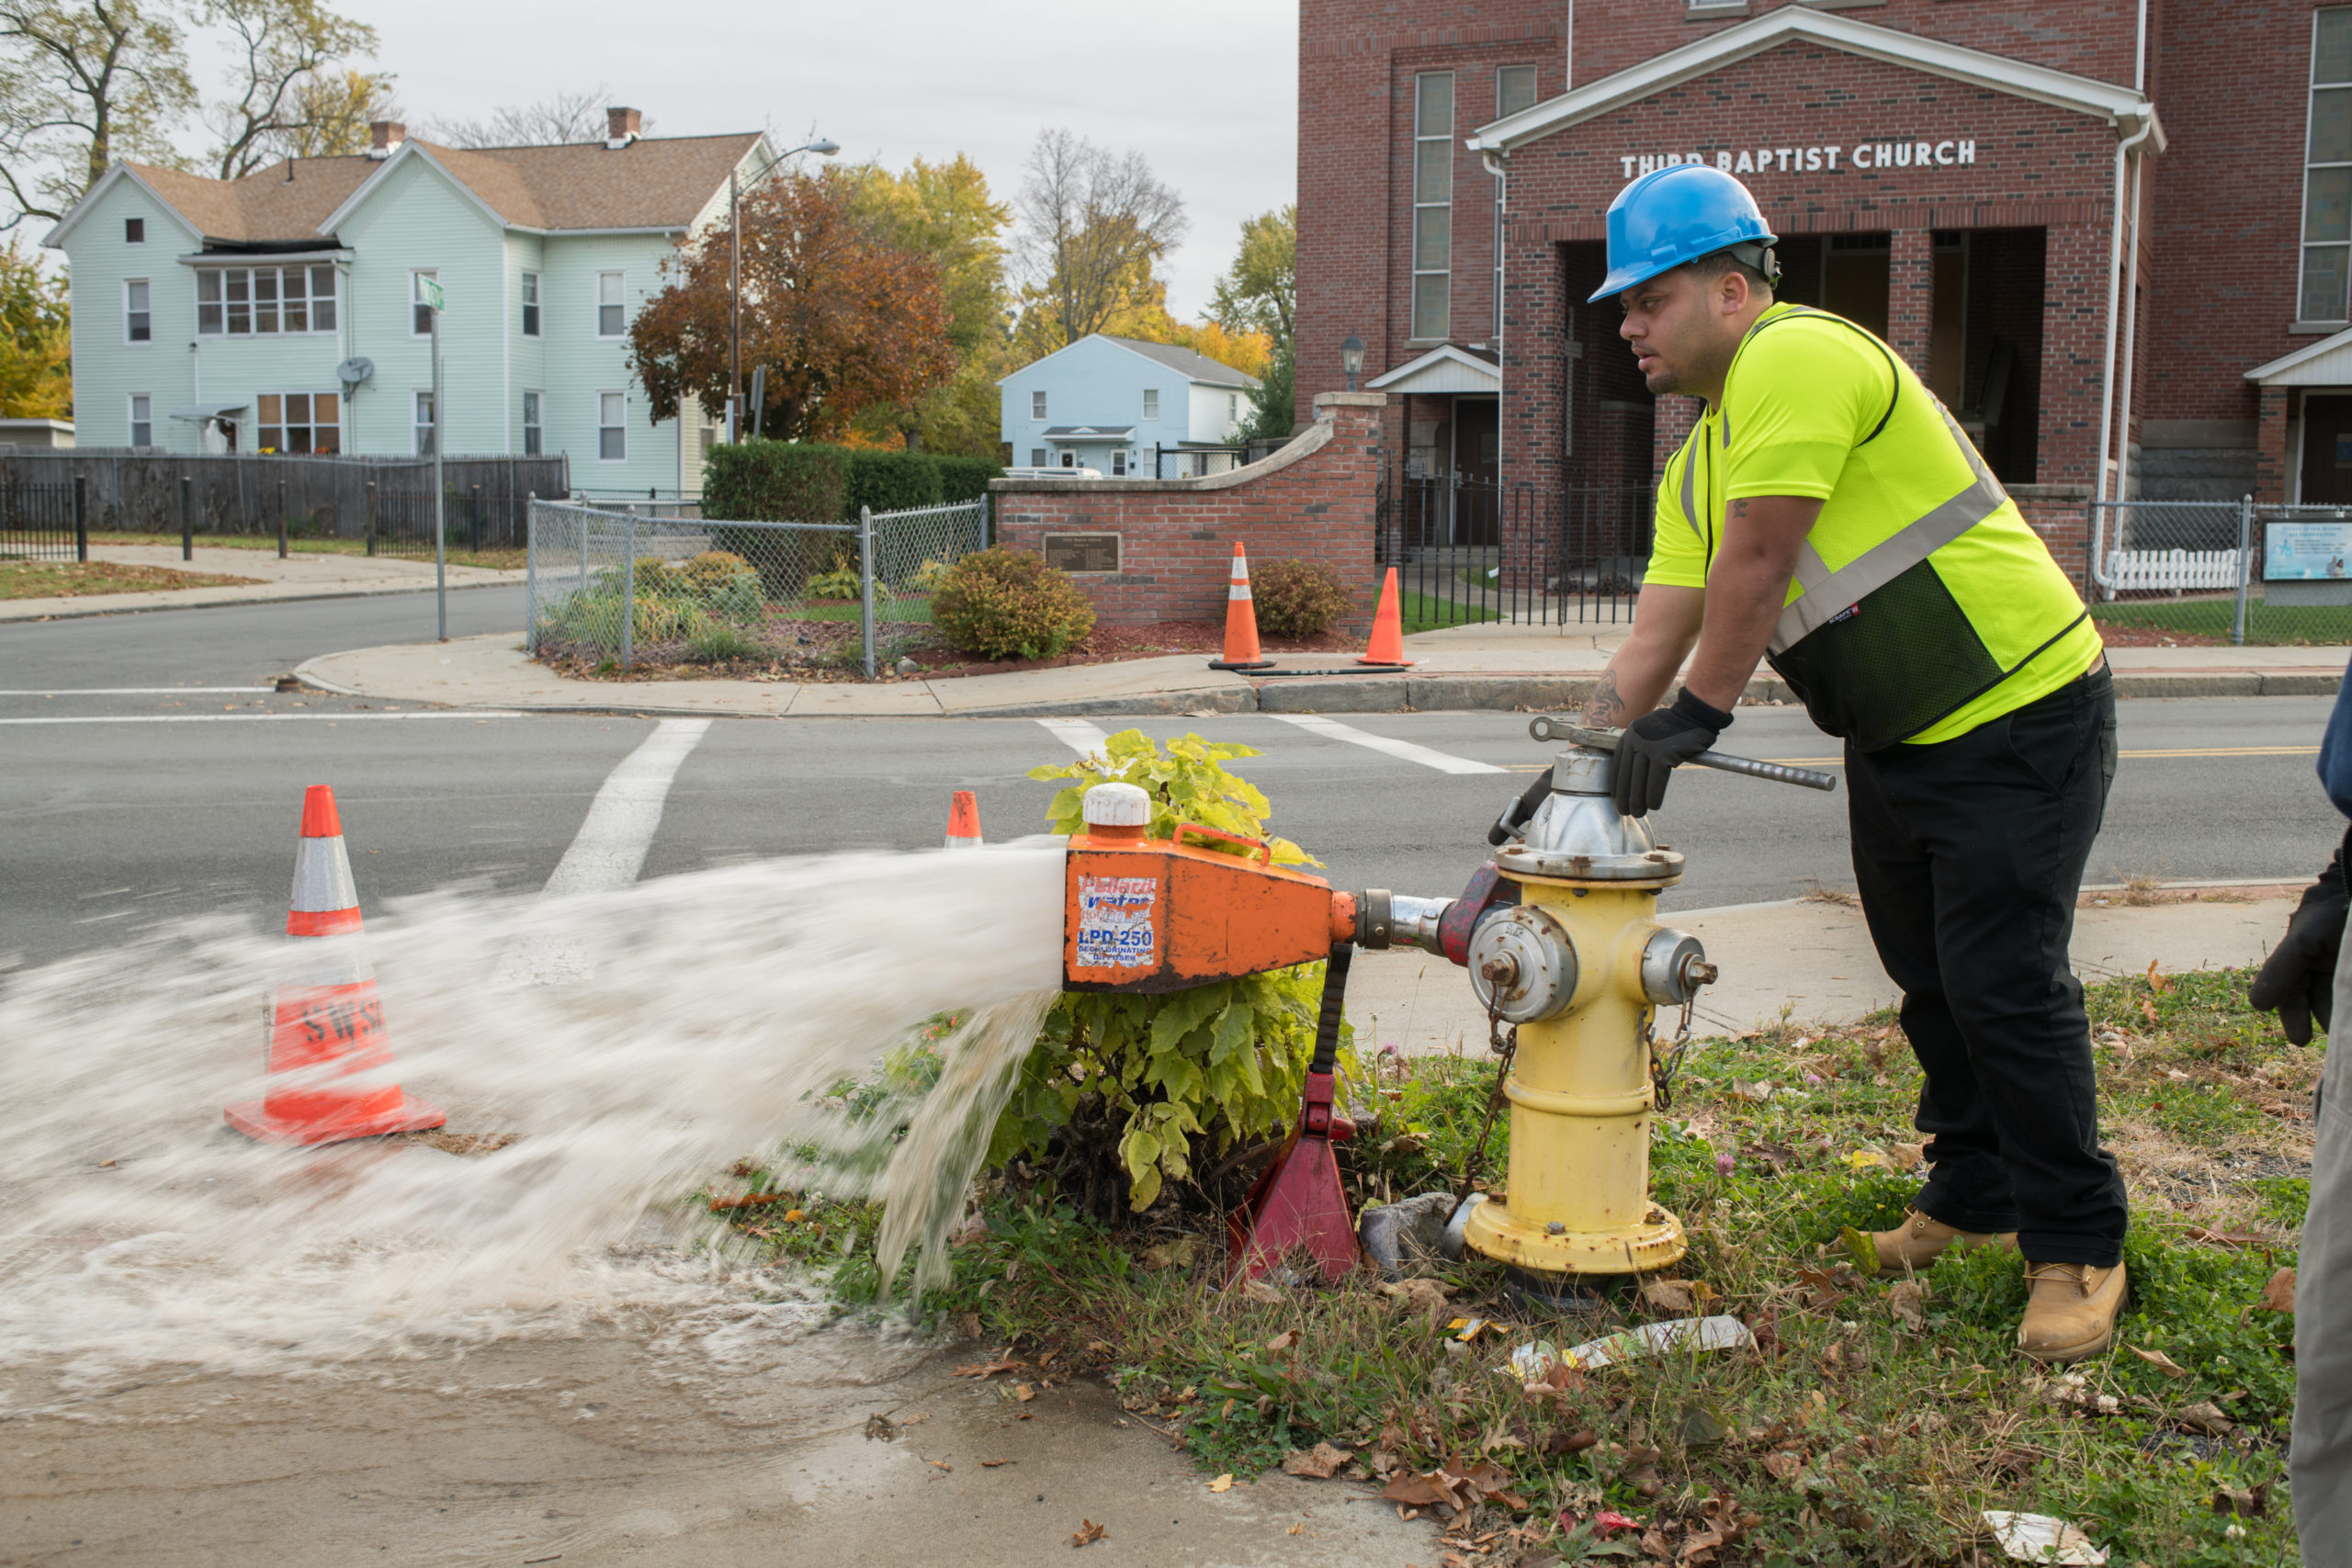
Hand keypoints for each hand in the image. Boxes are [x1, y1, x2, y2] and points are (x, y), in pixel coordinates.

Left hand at [1612, 688, 1732, 816]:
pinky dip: (1654, 796)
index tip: (1618, 798)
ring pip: (1639, 780)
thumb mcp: (1650, 733)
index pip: (1618, 765)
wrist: (1695, 715)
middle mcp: (1635, 739)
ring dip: (1638, 800)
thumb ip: (1640, 749)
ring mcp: (1648, 745)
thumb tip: (1634, 776)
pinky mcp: (1663, 753)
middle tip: (1626, 812)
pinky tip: (1654, 806)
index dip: (1617, 785)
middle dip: (1625, 797)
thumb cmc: (1676, 728)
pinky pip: (1655, 781)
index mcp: (1629, 735)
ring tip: (1639, 813)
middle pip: (1627, 775)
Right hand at [2250, 870, 2348, 1044]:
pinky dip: (2349, 1005)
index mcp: (2303, 960)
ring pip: (2340, 1000)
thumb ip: (2279, 971)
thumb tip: (2257, 1005)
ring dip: (2342, 1015)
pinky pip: (2350, 988)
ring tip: (2345, 1031)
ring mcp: (2345, 969)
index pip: (2293, 995)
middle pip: (2321, 1003)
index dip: (2294, 1017)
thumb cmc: (2330, 913)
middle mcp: (2326, 967)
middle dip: (2327, 1021)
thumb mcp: (2302, 943)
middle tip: (2336, 1039)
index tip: (2300, 1040)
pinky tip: (2350, 1016)